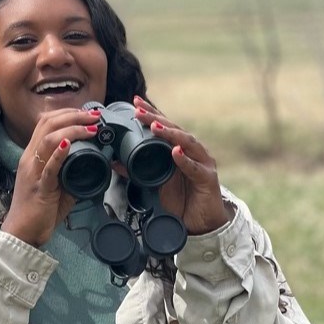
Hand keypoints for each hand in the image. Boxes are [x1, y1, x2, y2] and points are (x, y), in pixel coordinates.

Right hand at [0, 108, 100, 245]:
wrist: (23, 233)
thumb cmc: (40, 210)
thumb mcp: (58, 184)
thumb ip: (72, 171)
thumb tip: (97, 161)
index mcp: (33, 155)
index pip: (46, 122)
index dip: (68, 113)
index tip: (88, 112)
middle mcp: (30, 159)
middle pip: (48, 124)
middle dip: (74, 115)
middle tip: (95, 115)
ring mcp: (33, 172)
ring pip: (48, 140)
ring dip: (73, 130)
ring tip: (91, 128)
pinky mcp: (39, 188)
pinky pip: (49, 167)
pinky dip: (60, 154)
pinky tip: (69, 144)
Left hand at [131, 96, 231, 235]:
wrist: (202, 222)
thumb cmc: (182, 199)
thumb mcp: (156, 182)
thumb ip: (138, 171)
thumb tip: (115, 161)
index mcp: (180, 149)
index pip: (165, 126)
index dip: (152, 113)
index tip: (136, 102)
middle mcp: (192, 151)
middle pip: (174, 129)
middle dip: (156, 118)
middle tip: (140, 111)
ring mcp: (203, 162)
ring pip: (187, 142)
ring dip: (170, 133)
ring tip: (155, 126)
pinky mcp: (208, 178)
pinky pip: (195, 167)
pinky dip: (185, 160)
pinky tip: (175, 152)